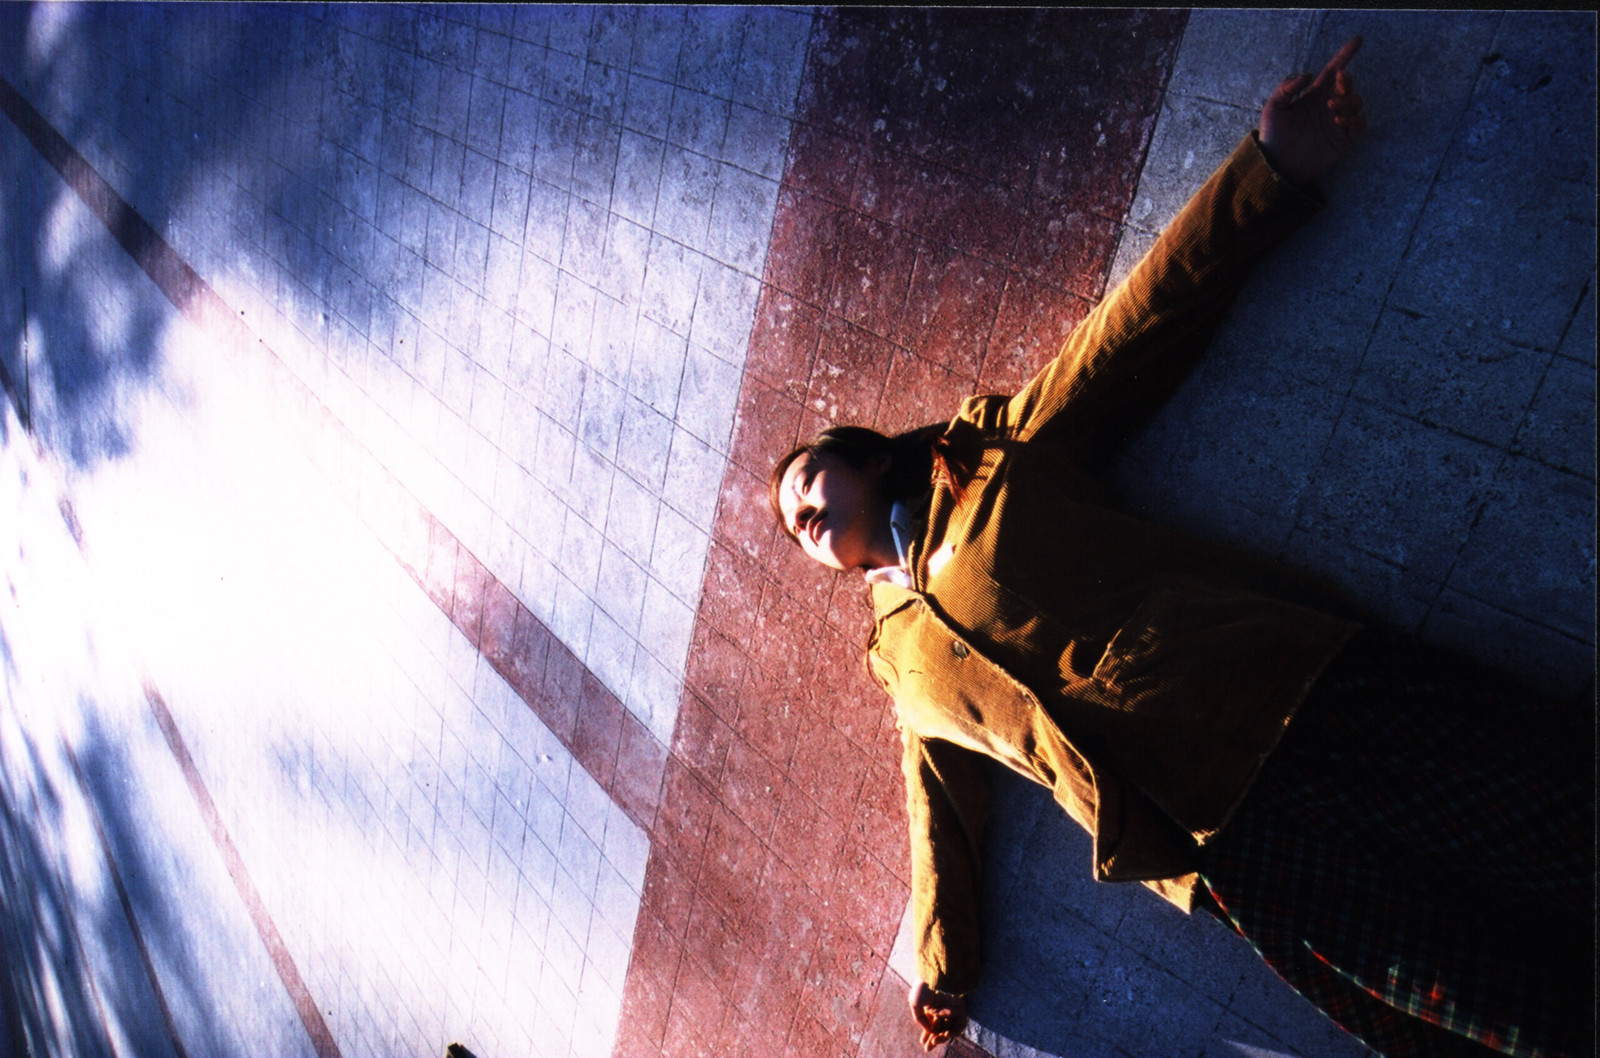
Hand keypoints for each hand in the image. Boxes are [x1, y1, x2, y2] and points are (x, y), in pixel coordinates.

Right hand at [909, 980, 968, 1051]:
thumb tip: (929, 1030)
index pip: (932, 1025)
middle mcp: (942, 1008)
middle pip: (940, 1030)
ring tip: (935, 1040)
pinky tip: (945, 1033)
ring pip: (950, 1029)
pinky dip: (953, 1032)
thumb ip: (920, 1019)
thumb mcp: (915, 1004)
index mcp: (932, 1007)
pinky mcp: (961, 1009)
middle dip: (934, 1040)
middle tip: (927, 1048)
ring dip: (942, 1038)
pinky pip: (960, 1025)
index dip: (927, 1036)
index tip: (924, 1044)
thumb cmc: (923, 987)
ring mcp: (952, 1009)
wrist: (934, 976)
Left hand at [1258, 36, 1366, 185]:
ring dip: (1349, 100)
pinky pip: (1360, 124)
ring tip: (1332, 108)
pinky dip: (1354, 119)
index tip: (1357, 41)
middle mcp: (1328, 106)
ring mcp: (1337, 122)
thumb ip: (1287, 87)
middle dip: (1347, 80)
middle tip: (1338, 82)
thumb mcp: (1273, 107)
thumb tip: (1308, 74)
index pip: (1332, 71)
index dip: (1345, 55)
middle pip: (1348, 85)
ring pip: (1356, 102)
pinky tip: (1338, 121)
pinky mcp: (1343, 140)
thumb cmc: (1273, 135)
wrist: (1275, 165)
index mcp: (1313, 95)